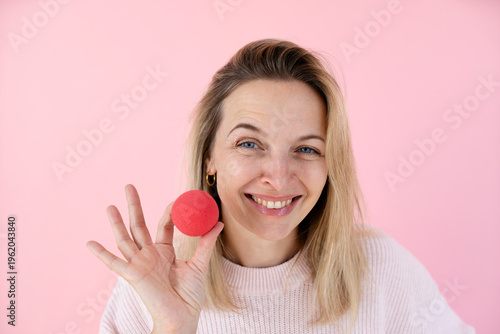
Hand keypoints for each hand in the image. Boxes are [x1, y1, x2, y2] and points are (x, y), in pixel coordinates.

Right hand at [86, 184, 223, 332]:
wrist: (183, 317)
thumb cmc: (190, 295)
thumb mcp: (200, 264)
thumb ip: (206, 242)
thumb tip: (218, 222)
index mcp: (164, 252)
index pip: (163, 225)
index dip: (168, 212)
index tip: (176, 199)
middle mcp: (149, 255)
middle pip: (139, 225)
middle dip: (133, 206)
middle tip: (128, 186)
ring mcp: (139, 264)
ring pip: (125, 238)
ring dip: (116, 223)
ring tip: (110, 205)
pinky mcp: (132, 276)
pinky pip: (114, 264)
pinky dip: (101, 254)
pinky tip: (90, 243)